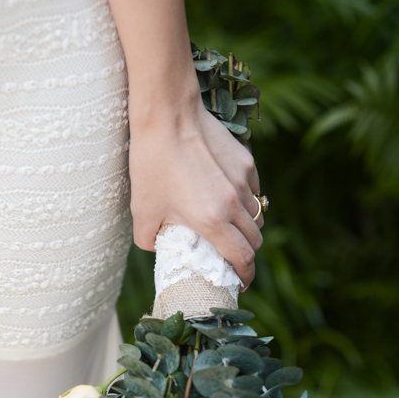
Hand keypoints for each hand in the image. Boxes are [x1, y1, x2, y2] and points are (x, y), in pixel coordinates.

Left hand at [128, 93, 263, 287]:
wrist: (167, 114)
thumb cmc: (151, 163)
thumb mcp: (141, 209)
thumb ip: (150, 238)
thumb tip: (158, 247)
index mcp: (212, 220)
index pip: (242, 258)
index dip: (244, 276)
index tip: (239, 283)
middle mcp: (234, 202)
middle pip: (255, 240)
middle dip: (246, 256)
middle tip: (231, 260)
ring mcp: (244, 180)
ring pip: (257, 215)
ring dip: (247, 229)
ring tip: (228, 229)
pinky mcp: (246, 161)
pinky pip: (254, 191)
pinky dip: (245, 202)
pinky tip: (225, 197)